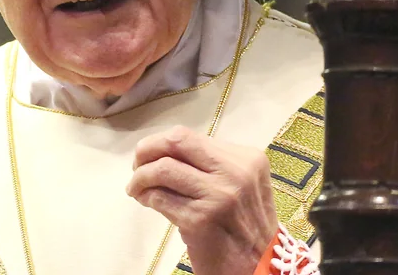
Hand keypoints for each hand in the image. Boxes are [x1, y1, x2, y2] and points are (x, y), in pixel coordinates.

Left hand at [127, 126, 277, 274]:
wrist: (261, 268)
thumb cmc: (246, 226)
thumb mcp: (242, 185)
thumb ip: (211, 165)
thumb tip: (164, 152)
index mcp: (246, 158)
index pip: (189, 137)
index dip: (161, 144)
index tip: (150, 156)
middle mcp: (235, 172)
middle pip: (175, 142)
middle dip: (147, 150)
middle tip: (137, 165)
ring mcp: (218, 196)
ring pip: (162, 169)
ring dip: (140, 178)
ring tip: (137, 188)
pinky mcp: (200, 220)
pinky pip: (160, 198)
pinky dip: (145, 197)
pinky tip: (145, 201)